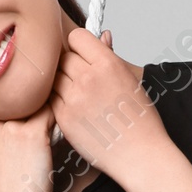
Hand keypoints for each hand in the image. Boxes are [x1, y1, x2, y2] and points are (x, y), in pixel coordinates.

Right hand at [0, 104, 56, 191]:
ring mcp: (10, 128)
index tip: (25, 123)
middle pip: (16, 102)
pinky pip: (49, 113)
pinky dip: (57, 118)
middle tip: (40, 125)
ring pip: (33, 104)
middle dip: (29, 108)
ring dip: (44, 111)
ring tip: (50, 127)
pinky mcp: (32, 134)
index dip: (15, 111)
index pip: (0, 107)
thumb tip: (10, 123)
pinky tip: (59, 128)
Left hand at [50, 27, 172, 189]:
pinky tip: (74, 110)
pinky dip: (58, 102)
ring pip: (53, 78)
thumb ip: (111, 57)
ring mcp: (74, 99)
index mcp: (108, 64)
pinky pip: (51, 100)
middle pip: (63, 57)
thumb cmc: (141, 121)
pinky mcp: (64, 119)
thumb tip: (103, 36)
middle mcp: (89, 79)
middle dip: (69, 65)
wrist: (141, 156)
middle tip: (79, 79)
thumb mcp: (132, 81)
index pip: (76, 37)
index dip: (78, 46)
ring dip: (61, 83)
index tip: (83, 56)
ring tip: (77, 96)